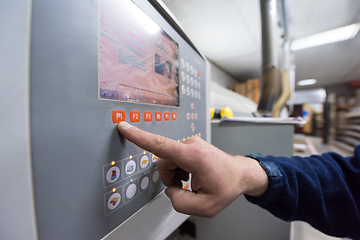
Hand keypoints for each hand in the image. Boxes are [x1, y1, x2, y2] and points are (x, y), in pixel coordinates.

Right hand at [118, 122, 267, 216]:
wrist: (240, 173)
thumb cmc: (227, 186)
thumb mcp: (206, 207)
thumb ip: (180, 202)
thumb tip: (170, 190)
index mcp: (193, 156)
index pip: (161, 145)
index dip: (139, 137)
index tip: (124, 126)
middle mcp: (190, 144)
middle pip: (163, 162)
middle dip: (170, 178)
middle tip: (186, 187)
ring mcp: (191, 142)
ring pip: (168, 161)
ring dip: (175, 175)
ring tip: (191, 181)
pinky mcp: (190, 144)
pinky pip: (174, 158)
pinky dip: (179, 169)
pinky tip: (192, 175)